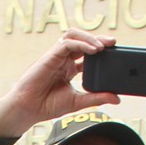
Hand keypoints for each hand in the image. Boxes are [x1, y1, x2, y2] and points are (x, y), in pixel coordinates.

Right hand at [0, 31, 120, 139]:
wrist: (29, 109)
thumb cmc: (48, 105)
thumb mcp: (78, 101)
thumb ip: (97, 98)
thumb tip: (117, 98)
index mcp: (69, 68)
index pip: (87, 53)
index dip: (101, 50)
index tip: (115, 53)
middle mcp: (63, 59)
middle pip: (82, 40)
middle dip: (98, 39)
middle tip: (113, 43)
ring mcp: (57, 56)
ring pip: (74, 35)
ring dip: (89, 37)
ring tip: (103, 45)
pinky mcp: (50, 55)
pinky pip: (67, 43)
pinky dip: (81, 44)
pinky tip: (92, 50)